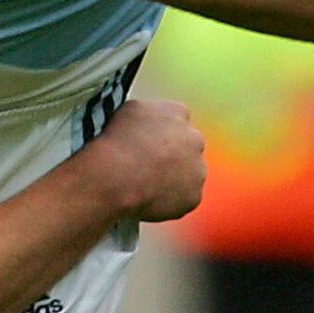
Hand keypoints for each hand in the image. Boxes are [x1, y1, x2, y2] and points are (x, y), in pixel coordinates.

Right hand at [86, 97, 207, 222]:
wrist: (116, 176)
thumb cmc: (116, 142)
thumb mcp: (129, 109)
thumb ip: (148, 113)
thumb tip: (148, 120)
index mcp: (177, 112)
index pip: (176, 120)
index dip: (160, 134)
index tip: (147, 144)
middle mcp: (194, 139)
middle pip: (187, 148)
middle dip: (173, 156)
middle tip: (148, 168)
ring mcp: (197, 170)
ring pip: (189, 175)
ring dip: (174, 180)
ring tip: (146, 188)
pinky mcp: (193, 196)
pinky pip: (183, 200)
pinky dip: (170, 203)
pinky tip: (149, 203)